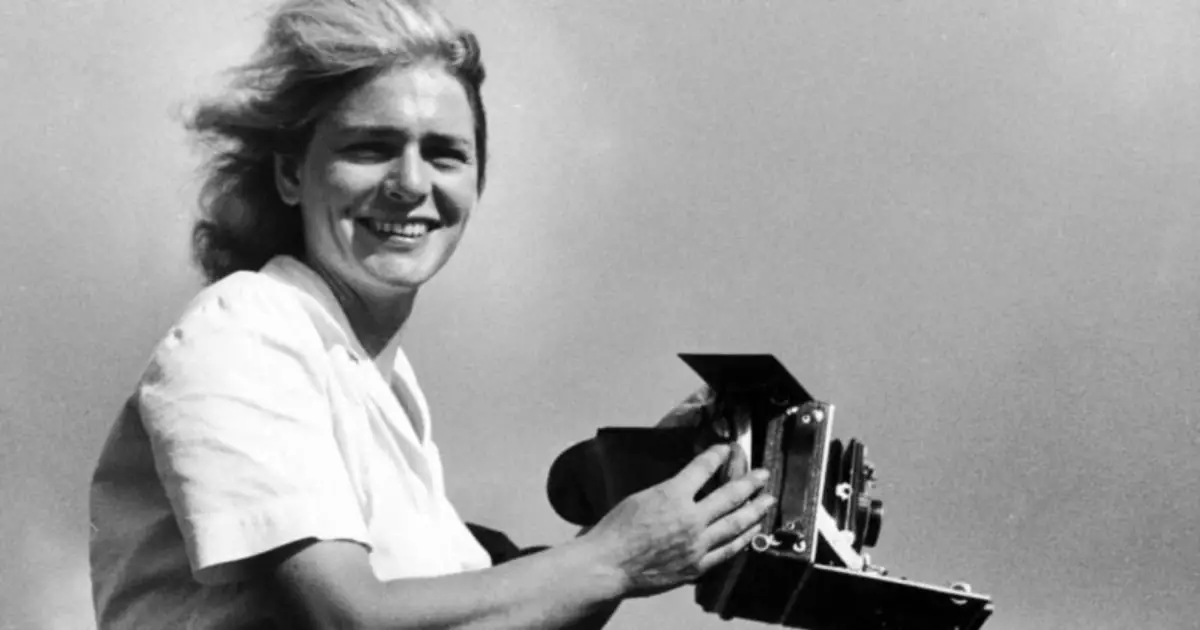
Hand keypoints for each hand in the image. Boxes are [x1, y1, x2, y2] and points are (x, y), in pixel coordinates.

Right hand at [581, 443, 775, 597]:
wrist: (608, 564)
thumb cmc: (616, 531)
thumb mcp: (641, 498)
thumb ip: (670, 492)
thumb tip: (687, 487)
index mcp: (672, 495)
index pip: (703, 468)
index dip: (717, 455)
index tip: (725, 449)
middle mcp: (690, 518)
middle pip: (730, 495)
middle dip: (750, 482)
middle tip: (763, 474)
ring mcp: (696, 544)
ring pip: (736, 524)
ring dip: (755, 510)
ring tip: (767, 501)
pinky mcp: (697, 565)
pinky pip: (727, 550)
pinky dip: (743, 539)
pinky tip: (751, 532)